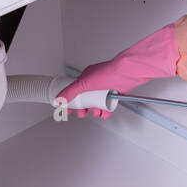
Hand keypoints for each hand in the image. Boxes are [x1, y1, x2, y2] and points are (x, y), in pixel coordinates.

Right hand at [58, 24, 180, 118]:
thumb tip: (59, 98)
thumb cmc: (108, 73)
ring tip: (96, 111)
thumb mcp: (84, 83)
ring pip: (95, 105)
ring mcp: (104, 91)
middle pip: (85, 101)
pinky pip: (107, 107)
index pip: (74, 92)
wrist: (126, 74)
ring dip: (94, 111)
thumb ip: (70, 91)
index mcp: (86, 79)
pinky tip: (104, 113)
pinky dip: (105, 112)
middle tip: (83, 112)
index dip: (71, 102)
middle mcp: (94, 85)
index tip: (68, 110)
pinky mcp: (113, 96)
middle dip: (83, 109)